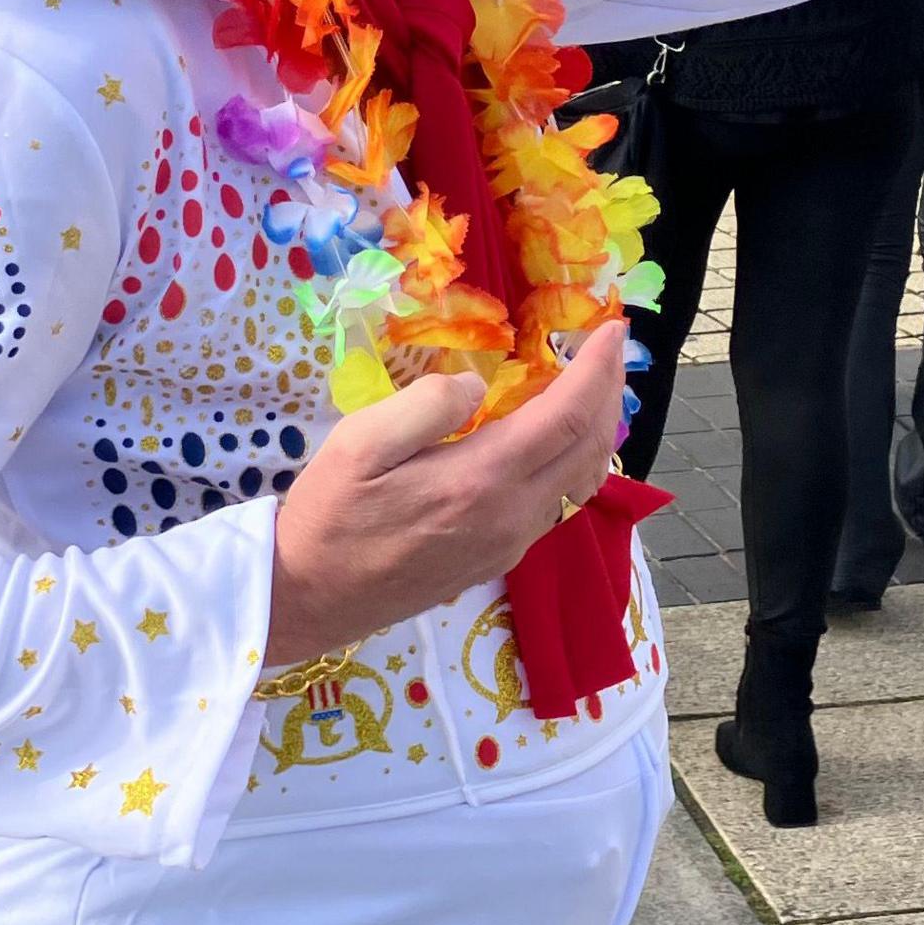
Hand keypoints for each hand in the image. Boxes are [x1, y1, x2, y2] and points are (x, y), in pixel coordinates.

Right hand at [263, 323, 628, 662]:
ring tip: (593, 387)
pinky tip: (558, 439)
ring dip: (598, 429)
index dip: (599, 369)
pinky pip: (559, 503)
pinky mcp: (499, 558)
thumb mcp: (361, 442)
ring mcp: (510, 543)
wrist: (310, 596)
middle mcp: (511, 516)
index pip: (568, 415)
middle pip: (590, 447)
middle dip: (610, 392)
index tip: (613, 328)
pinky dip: (576, 461)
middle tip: (609, 348)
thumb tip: (478, 386)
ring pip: (583, 480)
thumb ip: (427, 405)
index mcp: (482, 480)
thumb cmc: (330, 513)